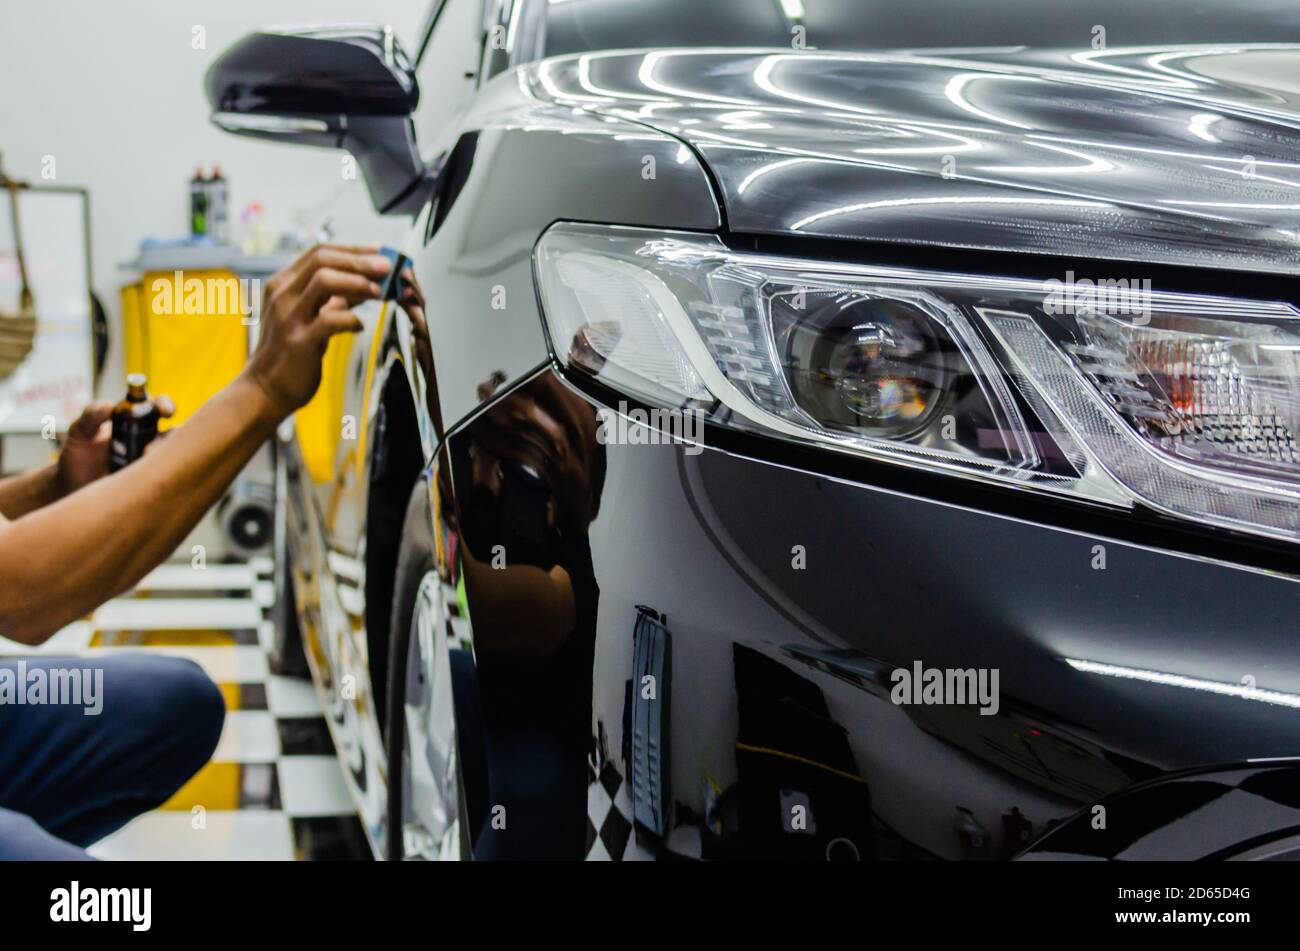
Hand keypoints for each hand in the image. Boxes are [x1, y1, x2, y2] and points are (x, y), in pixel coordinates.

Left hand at [57, 395, 175, 494]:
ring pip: (174, 456)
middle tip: (150, 447)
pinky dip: (159, 477)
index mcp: (136, 420)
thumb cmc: (78, 456)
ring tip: (140, 463)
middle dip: (175, 436)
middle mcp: (150, 439)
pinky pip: (166, 477)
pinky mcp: (152, 481)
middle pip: (175, 432)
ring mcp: (153, 461)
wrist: (72, 488)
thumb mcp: (79, 432)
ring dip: (161, 458)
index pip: (157, 407)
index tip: (162, 410)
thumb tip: (108, 405)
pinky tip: (140, 480)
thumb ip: (90, 416)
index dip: (164, 405)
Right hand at [242, 244, 391, 418]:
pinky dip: (351, 318)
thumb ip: (333, 299)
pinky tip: (359, 326)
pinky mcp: (298, 341)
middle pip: (322, 259)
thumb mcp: (309, 317)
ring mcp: (288, 317)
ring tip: (377, 292)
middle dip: (359, 260)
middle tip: (386, 267)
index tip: (378, 252)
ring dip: (357, 282)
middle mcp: (282, 295)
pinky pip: (330, 320)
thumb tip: (366, 283)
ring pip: (324, 280)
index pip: (319, 252)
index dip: (352, 249)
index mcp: (283, 285)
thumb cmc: (290, 353)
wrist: (265, 389)